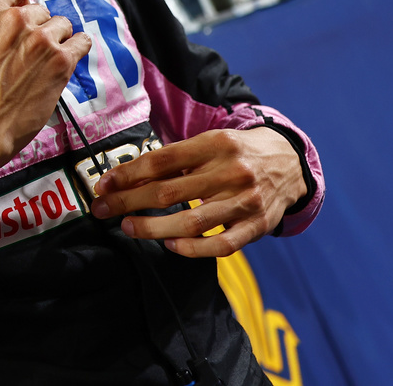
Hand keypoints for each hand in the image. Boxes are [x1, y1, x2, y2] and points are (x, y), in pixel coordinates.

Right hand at [0, 0, 91, 175]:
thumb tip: (17, 20)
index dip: (23, 3)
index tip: (25, 14)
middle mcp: (15, 19)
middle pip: (42, 9)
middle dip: (37, 29)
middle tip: (27, 55)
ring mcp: (40, 39)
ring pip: (62, 25)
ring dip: (56, 41)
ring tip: (41, 65)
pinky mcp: (59, 61)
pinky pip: (81, 42)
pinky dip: (76, 50)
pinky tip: (63, 64)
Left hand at [90, 127, 306, 257]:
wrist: (290, 162)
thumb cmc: (235, 153)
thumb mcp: (209, 144)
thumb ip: (174, 161)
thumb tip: (125, 179)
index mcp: (215, 143)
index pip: (162, 160)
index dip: (128, 174)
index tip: (103, 185)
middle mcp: (231, 171)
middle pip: (170, 191)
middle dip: (129, 201)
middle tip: (102, 210)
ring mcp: (246, 200)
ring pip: (192, 222)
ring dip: (153, 228)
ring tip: (129, 227)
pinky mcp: (258, 226)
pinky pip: (221, 245)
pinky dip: (192, 249)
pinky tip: (170, 245)